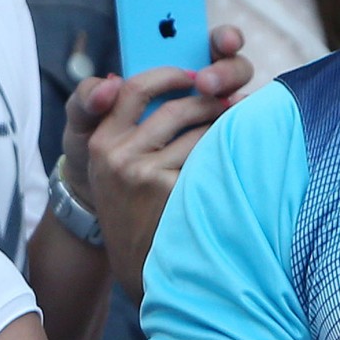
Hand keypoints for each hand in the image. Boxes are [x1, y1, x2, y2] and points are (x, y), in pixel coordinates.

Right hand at [62, 24, 250, 296]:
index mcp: (101, 141)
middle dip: (210, 101)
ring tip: (238, 126)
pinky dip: (226, 154)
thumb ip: (124, 125)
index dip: (168, 75)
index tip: (192, 74)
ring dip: (224, 126)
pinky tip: (236, 157)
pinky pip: (210, 158)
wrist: (135, 264)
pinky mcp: (171, 192)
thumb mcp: (110, 166)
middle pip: (177, 108)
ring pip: (200, 132)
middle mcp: (118, 155)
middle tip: (230, 100)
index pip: (133, 88)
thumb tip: (144, 81)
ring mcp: (144, 175)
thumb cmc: (130, 205)